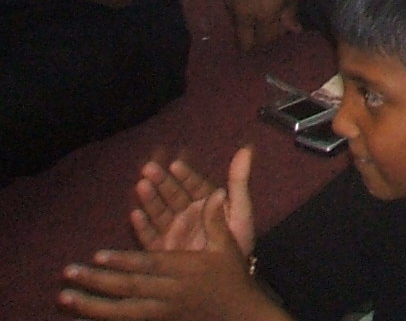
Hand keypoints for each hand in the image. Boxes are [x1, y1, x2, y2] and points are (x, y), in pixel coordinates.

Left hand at [60, 228, 272, 320]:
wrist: (237, 313)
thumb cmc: (231, 274)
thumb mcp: (228, 244)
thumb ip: (216, 219)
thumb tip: (217, 191)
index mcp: (187, 269)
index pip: (150, 265)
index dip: (125, 260)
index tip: (99, 255)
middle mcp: (172, 291)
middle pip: (130, 287)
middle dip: (98, 280)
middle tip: (70, 272)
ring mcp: (163, 309)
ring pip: (122, 309)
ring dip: (91, 304)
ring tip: (65, 295)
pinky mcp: (159, 319)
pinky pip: (127, 319)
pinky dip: (105, 316)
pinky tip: (83, 313)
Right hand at [133, 148, 254, 258]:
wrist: (227, 280)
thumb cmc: (236, 242)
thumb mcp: (241, 210)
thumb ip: (240, 181)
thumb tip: (246, 149)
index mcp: (207, 203)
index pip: (194, 185)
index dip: (185, 175)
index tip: (175, 165)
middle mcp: (187, 214)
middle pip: (173, 195)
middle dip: (161, 181)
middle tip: (149, 169)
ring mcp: (174, 231)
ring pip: (160, 212)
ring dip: (150, 199)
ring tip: (141, 185)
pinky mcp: (162, 250)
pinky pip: (150, 237)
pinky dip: (143, 226)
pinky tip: (136, 214)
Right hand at [223, 0, 302, 50]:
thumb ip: (290, 14)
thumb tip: (293, 30)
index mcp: (263, 16)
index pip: (264, 41)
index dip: (274, 36)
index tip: (281, 25)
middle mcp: (243, 14)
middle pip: (244, 42)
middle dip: (255, 40)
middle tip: (267, 26)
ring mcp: (230, 4)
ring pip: (237, 25)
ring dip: (248, 23)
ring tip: (261, 5)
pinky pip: (232, 9)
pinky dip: (241, 8)